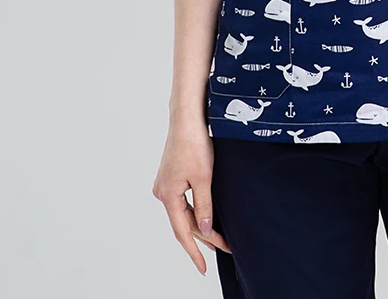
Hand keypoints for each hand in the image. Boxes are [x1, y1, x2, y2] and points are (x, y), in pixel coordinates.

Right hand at [151, 120, 231, 275]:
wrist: (187, 118)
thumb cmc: (194, 143)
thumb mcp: (203, 178)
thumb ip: (204, 207)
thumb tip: (203, 231)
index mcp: (168, 195)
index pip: (182, 232)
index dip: (194, 252)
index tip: (203, 268)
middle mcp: (162, 191)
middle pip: (184, 222)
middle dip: (203, 238)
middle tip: (224, 248)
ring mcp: (165, 184)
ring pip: (184, 212)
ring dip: (199, 224)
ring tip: (218, 238)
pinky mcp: (171, 176)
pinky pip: (183, 200)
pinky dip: (194, 210)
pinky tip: (204, 216)